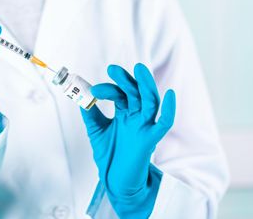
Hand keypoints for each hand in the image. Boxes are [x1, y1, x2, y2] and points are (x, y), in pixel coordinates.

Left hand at [80, 63, 175, 216]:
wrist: (116, 183)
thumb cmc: (110, 157)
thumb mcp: (96, 131)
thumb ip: (90, 114)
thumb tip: (82, 95)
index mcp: (124, 113)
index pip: (120, 93)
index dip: (108, 88)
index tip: (93, 90)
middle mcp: (136, 117)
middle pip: (135, 92)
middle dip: (125, 80)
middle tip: (113, 69)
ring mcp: (145, 126)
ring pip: (150, 101)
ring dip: (146, 85)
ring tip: (139, 69)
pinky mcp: (151, 139)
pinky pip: (164, 123)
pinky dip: (170, 109)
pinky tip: (170, 94)